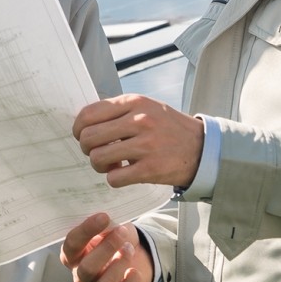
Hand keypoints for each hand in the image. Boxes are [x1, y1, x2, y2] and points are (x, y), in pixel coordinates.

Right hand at [61, 213, 152, 281]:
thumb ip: (103, 225)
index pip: (72, 245)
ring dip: (120, 263)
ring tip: (130, 249)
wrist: (135, 255)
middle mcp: (80, 275)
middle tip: (121, 233)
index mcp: (73, 255)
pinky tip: (135, 271)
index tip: (103, 216)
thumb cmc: (115, 239)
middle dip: (106, 248)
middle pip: (87, 268)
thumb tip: (105, 220)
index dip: (86, 230)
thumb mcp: (108, 226)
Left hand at [73, 94, 202, 188]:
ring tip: (111, 165)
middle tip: (97, 152)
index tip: (83, 136)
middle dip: (87, 149)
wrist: (202, 148)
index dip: (78, 129)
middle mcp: (139, 121)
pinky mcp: (150, 169)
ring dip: (99, 166)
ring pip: (98, 158)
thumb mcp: (146, 107)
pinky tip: (124, 174)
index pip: (89, 114)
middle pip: (89, 137)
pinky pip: (115, 178)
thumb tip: (85, 123)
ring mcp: (145, 146)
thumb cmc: (168, 127)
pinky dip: (114, 179)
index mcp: (134, 103)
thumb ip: (118, 111)